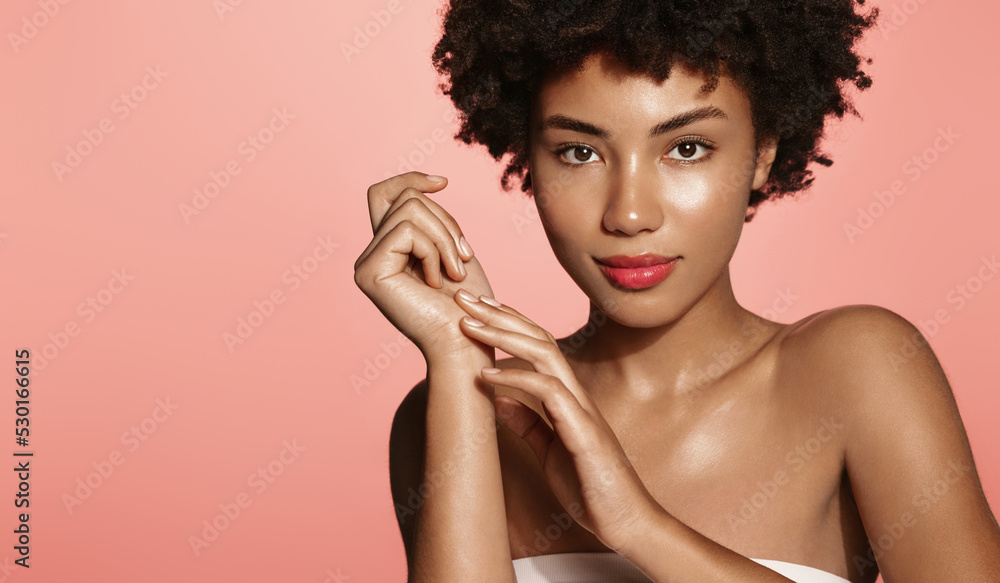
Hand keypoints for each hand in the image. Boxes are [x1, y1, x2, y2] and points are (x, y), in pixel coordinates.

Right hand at [354, 172, 494, 359]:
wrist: (467, 342)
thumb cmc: (468, 303)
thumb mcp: (452, 247)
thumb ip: (431, 219)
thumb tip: (426, 185)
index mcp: (388, 249)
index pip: (385, 194)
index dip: (411, 179)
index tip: (443, 183)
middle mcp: (370, 255)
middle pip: (405, 198)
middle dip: (445, 221)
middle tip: (462, 258)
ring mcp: (366, 264)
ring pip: (409, 209)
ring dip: (445, 237)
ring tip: (454, 272)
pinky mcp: (369, 271)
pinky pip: (407, 230)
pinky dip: (434, 250)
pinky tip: (439, 281)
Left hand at [453, 290, 658, 552]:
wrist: (627, 523)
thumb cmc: (591, 488)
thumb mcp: (549, 450)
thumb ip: (527, 421)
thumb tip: (496, 396)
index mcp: (567, 397)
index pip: (536, 345)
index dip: (506, 321)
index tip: (474, 307)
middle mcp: (576, 394)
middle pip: (537, 337)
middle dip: (498, 313)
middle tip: (462, 295)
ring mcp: (582, 410)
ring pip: (544, 354)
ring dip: (502, 334)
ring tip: (467, 325)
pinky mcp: (585, 432)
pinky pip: (549, 393)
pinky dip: (516, 379)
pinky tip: (487, 375)